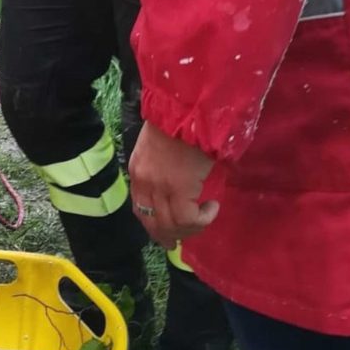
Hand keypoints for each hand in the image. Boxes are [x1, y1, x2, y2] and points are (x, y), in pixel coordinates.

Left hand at [129, 121, 219, 248]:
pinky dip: (201, 220)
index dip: (152, 225)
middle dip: (167, 236)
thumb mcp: (160, 145)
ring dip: (188, 229)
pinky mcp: (178, 188)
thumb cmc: (181, 121)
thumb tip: (177, 185)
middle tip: (180, 242)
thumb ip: (161, 167)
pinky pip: (186, 219)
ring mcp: (159, 187)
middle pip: (152, 222)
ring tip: (204, 218)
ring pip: (169, 225)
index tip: (164, 234)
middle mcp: (143, 182)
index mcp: (137, 171)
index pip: (140, 209)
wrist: (189, 107)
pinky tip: (212, 208)